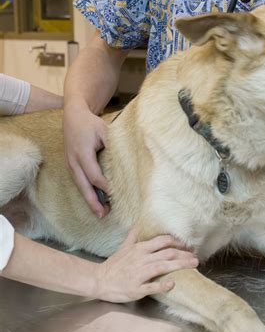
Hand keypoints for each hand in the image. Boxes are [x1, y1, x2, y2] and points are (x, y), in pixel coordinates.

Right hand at [63, 103, 109, 217]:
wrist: (72, 117)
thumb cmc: (91, 124)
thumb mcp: (104, 130)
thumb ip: (112, 144)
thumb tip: (126, 158)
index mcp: (83, 154)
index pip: (94, 175)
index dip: (104, 187)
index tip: (115, 195)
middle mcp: (74, 162)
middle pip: (84, 186)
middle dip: (93, 201)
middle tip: (103, 215)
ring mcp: (71, 165)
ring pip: (80, 186)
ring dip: (90, 200)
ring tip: (101, 213)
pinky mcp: (71, 166)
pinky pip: (79, 182)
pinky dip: (87, 192)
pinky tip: (95, 201)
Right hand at [94, 230, 198, 301]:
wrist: (99, 280)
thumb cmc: (115, 265)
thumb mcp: (124, 246)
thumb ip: (135, 235)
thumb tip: (140, 221)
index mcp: (140, 249)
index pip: (163, 241)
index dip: (178, 243)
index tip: (188, 246)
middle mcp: (141, 259)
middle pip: (167, 254)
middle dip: (184, 255)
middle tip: (196, 257)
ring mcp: (139, 274)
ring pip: (162, 267)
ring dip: (180, 266)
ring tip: (193, 265)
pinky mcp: (136, 289)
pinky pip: (151, 287)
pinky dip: (162, 285)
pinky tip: (172, 284)